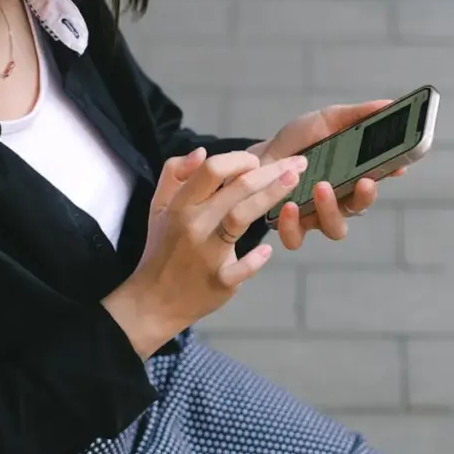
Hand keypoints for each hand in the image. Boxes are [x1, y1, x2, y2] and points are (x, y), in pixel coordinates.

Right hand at [103, 148, 306, 358]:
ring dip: (271, 196)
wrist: (154, 300)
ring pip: (241, 217)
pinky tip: (268, 249)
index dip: (239, 159)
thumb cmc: (163, 248)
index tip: (259, 160)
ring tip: (295, 181)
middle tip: (298, 162)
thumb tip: (201, 152)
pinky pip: (241, 268)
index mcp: (180, 205)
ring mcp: (207, 254)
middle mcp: (194, 225)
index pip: (212, 169)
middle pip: (237, 188)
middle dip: (271, 171)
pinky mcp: (218, 281)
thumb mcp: (158, 207)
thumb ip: (175, 174)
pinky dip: (256, 259)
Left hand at [249, 100, 407, 249]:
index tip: (396, 166)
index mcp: (353, 178)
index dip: (389, 177)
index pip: (377, 180)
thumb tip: (389, 104)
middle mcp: (338, 201)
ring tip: (320, 187)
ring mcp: (315, 216)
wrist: (261, 155)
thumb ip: (357, 115)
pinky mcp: (289, 226)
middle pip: (359, 209)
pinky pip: (296, 238)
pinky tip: (289, 206)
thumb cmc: (299, 140)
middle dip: (363, 197)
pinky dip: (294, 226)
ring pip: (334, 228)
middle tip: (361, 181)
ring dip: (330, 210)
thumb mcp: (328, 120)